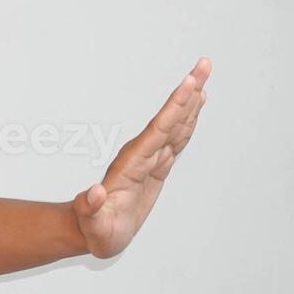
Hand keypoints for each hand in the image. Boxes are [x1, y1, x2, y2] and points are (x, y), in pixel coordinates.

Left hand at [72, 57, 210, 258]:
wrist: (90, 229)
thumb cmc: (93, 229)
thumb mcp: (91, 224)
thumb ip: (90, 208)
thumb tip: (93, 194)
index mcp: (131, 164)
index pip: (157, 130)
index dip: (175, 107)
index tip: (189, 84)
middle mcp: (141, 155)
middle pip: (169, 119)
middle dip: (187, 92)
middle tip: (203, 63)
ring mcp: (148, 159)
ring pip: (175, 124)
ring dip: (190, 101)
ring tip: (203, 75)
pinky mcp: (155, 166)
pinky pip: (176, 138)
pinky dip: (189, 121)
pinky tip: (197, 106)